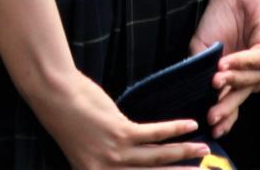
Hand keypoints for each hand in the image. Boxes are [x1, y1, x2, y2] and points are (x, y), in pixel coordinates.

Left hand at [30, 69, 210, 167]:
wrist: (54, 97)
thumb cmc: (70, 119)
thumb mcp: (86, 150)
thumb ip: (108, 161)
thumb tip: (136, 160)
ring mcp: (114, 155)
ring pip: (158, 159)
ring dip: (185, 154)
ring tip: (205, 151)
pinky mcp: (119, 133)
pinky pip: (154, 134)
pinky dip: (175, 130)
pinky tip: (190, 126)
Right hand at [188, 0, 259, 137]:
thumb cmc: (219, 17)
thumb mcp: (202, 49)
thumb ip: (200, 71)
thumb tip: (197, 94)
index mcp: (236, 78)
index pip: (232, 104)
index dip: (224, 117)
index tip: (212, 129)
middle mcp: (252, 75)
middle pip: (240, 97)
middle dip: (227, 107)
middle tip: (212, 116)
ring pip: (251, 81)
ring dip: (233, 80)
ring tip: (216, 80)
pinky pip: (259, 61)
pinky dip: (243, 62)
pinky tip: (226, 61)